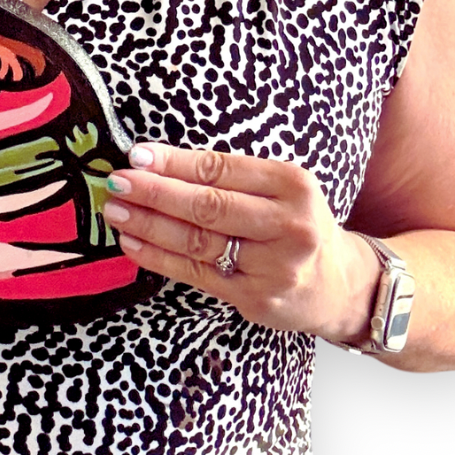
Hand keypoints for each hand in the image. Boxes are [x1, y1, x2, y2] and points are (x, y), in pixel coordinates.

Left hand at [103, 142, 380, 340]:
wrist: (339, 284)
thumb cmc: (295, 222)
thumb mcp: (279, 187)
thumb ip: (228, 175)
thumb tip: (154, 160)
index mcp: (293, 184)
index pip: (221, 169)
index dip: (174, 163)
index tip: (136, 155)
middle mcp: (288, 226)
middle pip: (208, 206)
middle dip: (155, 193)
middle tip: (117, 182)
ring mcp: (275, 267)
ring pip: (198, 242)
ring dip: (149, 225)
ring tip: (115, 211)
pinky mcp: (258, 299)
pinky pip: (197, 275)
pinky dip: (159, 257)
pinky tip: (133, 243)